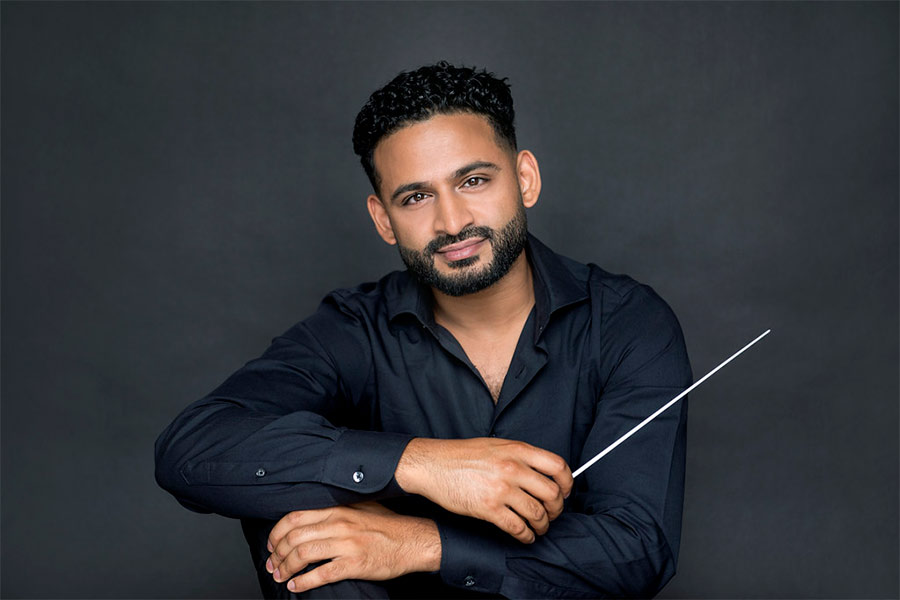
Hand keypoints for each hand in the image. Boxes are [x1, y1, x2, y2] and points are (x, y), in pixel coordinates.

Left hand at [265, 502, 440, 593]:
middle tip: (272, 564)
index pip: (295, 517)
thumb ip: (337, 508)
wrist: (412, 541)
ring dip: (286, 568)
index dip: (277, 532)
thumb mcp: (361, 507)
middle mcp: (339, 524)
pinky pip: (321, 574)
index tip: (272, 543)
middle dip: (277, 553)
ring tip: (281, 576)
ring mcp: (346, 544)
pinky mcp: (354, 564)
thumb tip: (311, 513)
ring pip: (303, 555)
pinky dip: (303, 582)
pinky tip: (296, 586)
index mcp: (337, 510)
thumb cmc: (387, 526)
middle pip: (294, 537)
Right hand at [395, 437, 572, 543]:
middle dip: (556, 508)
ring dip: (542, 525)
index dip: (567, 482)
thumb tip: (541, 473)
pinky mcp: (488, 508)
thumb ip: (519, 456)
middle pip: (552, 493)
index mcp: (517, 450)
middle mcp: (512, 468)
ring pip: (537, 513)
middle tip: (552, 514)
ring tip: (539, 528)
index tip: (565, 491)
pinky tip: (525, 536)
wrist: (433, 465)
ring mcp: (501, 489)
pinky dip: (526, 536)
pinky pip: (517, 527)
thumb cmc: (461, 455)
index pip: (557, 466)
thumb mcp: (496, 445)